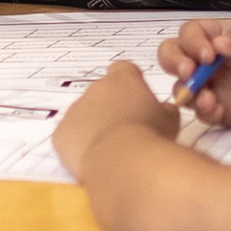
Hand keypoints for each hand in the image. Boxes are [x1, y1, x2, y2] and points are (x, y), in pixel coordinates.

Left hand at [53, 61, 178, 178]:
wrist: (122, 161)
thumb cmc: (150, 135)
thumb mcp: (170, 120)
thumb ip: (164, 109)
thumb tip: (163, 109)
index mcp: (123, 79)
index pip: (124, 70)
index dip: (130, 83)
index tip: (136, 98)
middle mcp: (95, 88)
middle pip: (102, 93)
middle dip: (111, 107)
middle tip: (126, 130)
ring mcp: (74, 110)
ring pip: (83, 115)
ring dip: (94, 126)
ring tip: (112, 149)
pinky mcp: (61, 133)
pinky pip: (70, 136)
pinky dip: (79, 145)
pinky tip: (95, 160)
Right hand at [157, 20, 230, 128]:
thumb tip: (219, 43)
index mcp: (217, 37)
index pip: (190, 34)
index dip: (191, 42)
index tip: (208, 53)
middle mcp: (208, 61)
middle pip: (172, 57)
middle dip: (173, 63)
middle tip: (189, 72)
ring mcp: (212, 87)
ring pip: (181, 86)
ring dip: (186, 90)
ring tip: (206, 97)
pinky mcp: (221, 110)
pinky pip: (202, 112)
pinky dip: (203, 111)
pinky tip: (217, 109)